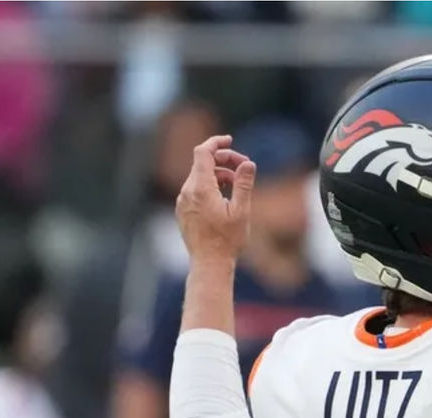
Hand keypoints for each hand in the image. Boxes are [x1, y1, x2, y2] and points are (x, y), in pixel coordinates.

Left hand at [175, 134, 256, 262]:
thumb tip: (248, 163)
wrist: (209, 263)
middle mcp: (187, 191)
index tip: (230, 140)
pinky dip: (210, 186)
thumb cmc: (227, 240)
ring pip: (199, 177)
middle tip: (244, 167)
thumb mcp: (241, 211)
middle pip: (202, 163)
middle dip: (224, 161)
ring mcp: (183, 201)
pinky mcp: (183, 210)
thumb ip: (243, 184)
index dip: (217, 143)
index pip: (203, 152)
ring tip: (237, 187)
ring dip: (218, 175)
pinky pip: (195, 190)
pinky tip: (225, 199)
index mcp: (201, 188)